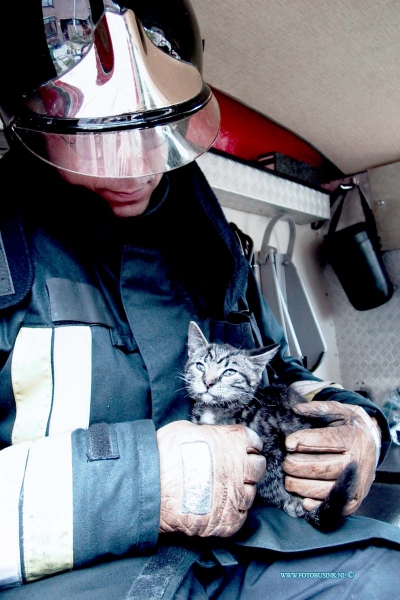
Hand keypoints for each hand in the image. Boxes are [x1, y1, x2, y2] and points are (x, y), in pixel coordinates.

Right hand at [157, 420, 265, 536]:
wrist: (151, 485)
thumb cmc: (165, 453)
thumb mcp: (188, 429)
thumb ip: (207, 435)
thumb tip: (207, 440)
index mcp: (233, 441)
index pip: (253, 442)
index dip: (244, 446)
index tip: (237, 450)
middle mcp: (242, 467)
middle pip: (258, 467)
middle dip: (247, 468)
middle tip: (231, 471)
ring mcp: (237, 495)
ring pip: (250, 494)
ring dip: (239, 492)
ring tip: (219, 492)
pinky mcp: (230, 521)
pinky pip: (240, 517)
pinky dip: (231, 513)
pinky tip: (217, 508)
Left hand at [282, 401, 380, 514]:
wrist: (373, 444)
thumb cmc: (350, 426)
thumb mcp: (338, 411)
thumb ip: (317, 408)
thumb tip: (294, 409)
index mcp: (353, 438)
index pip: (325, 441)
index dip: (303, 442)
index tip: (287, 443)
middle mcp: (357, 462)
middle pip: (320, 468)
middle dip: (296, 466)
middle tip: (285, 463)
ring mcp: (357, 483)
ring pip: (323, 489)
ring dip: (300, 485)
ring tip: (288, 478)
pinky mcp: (355, 499)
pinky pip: (332, 505)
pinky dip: (314, 504)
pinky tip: (302, 496)